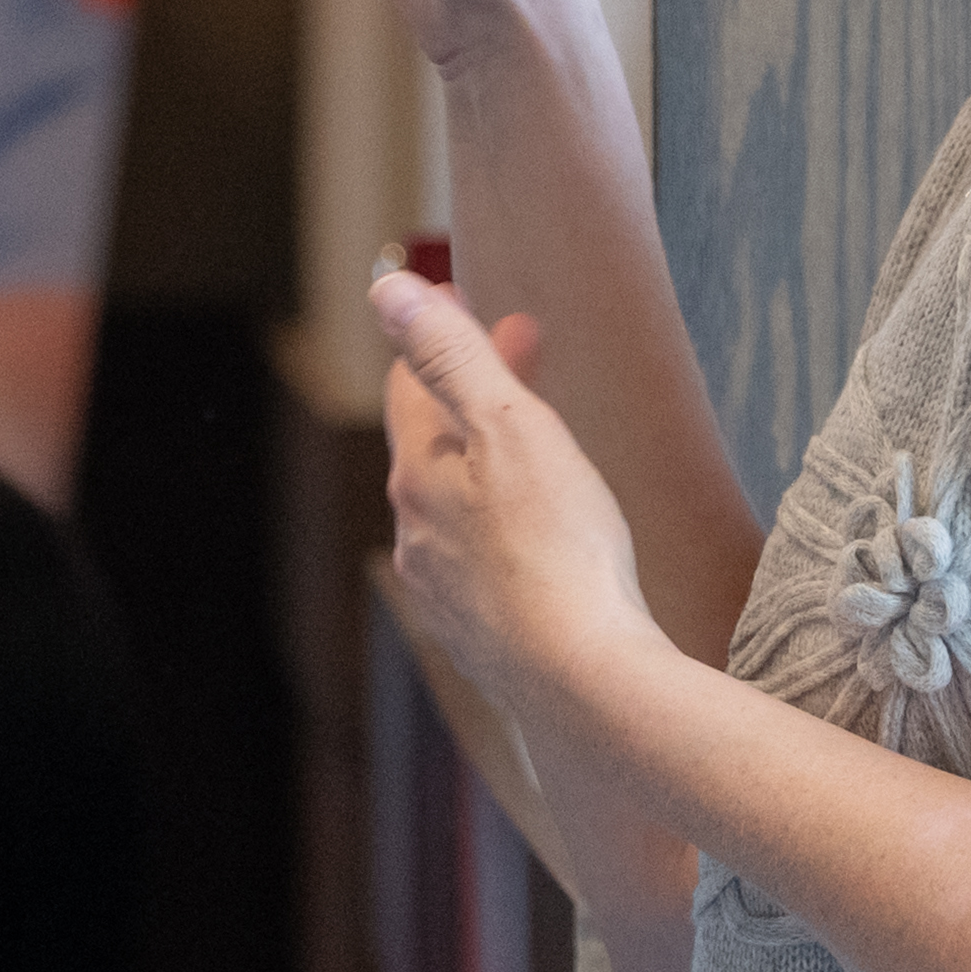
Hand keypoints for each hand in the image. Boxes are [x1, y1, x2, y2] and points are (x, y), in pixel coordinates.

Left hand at [368, 268, 662, 715]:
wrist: (584, 681)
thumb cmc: (559, 550)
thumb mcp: (510, 427)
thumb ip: (451, 355)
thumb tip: (386, 290)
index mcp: (418, 476)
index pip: (413, 386)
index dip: (441, 334)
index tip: (468, 295)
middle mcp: (417, 535)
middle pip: (434, 445)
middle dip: (474, 394)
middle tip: (526, 351)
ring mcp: (446, 591)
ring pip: (457, 508)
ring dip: (490, 466)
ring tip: (538, 447)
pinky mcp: (482, 636)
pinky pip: (484, 562)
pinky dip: (507, 529)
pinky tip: (541, 540)